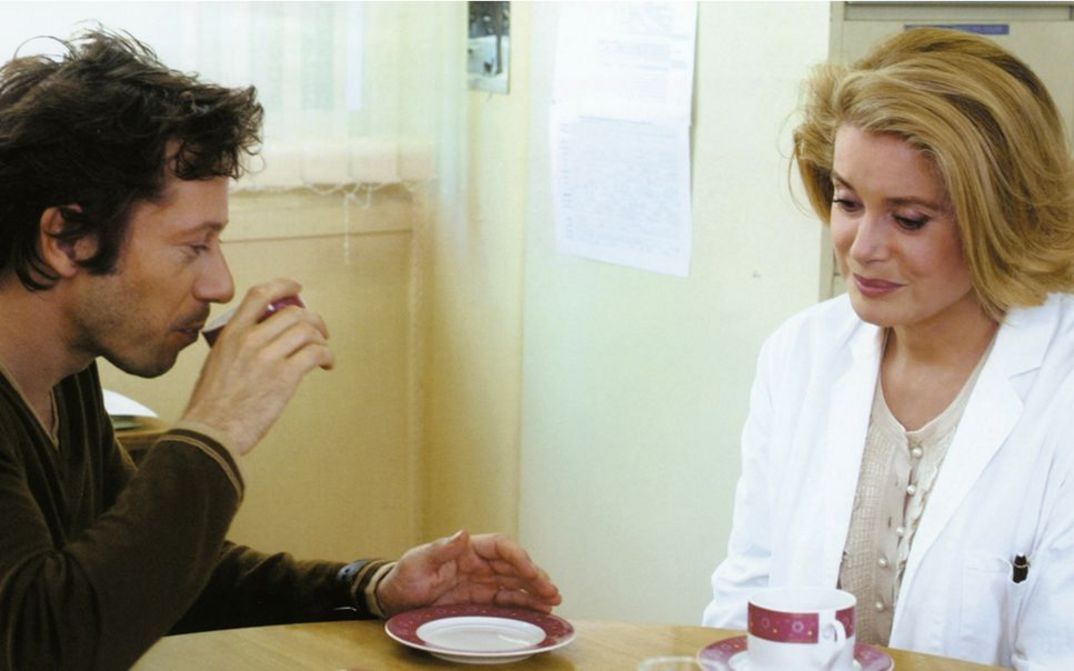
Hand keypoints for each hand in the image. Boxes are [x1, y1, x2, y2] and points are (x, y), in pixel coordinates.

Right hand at [182, 278, 333, 454]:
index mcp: (231, 334)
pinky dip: (327, 356)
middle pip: (294, 313)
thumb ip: (238, 347)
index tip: (296, 289)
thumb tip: (263, 341)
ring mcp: (268, 357)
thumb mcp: (217, 363)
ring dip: (321, 339)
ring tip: (322, 351)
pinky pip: (316, 353)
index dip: (283, 286)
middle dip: (313, 320)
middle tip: (319, 332)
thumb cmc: (211, 405)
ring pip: (308, 330)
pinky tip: (327, 365)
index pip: (259, 295)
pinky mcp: (284, 376)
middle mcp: (250, 339)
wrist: (211, 432)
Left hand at [376, 530, 561, 616]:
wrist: (394, 600)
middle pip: (514, 566)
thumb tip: (463, 533)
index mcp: (467, 549)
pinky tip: (538, 610)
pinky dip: (523, 604)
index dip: (518, 556)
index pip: (500, 546)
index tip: (530, 571)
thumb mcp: (416, 562)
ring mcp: (481, 582)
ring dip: (534, 591)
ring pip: (515, 583)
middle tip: (552, 592)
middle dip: (535, 577)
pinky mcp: (480, 600)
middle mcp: (479, 563)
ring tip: (552, 602)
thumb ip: (439, 549)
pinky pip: (506, 600)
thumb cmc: (404, 578)